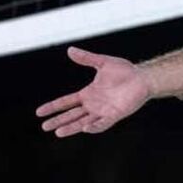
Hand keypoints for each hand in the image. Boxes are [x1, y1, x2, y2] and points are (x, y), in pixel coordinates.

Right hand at [36, 47, 151, 137]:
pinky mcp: (115, 115)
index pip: (66, 102)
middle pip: (71, 115)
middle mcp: (93, 105)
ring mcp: (103, 111)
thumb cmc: (124, 71)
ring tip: (59, 133)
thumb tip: (70, 50)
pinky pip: (103, 123)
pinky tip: (85, 128)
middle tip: (44, 127)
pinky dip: (94, 126)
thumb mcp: (102, 62)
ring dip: (71, 127)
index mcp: (87, 94)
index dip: (53, 106)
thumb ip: (86, 58)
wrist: (142, 78)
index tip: (39, 112)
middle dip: (58, 121)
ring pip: (83, 122)